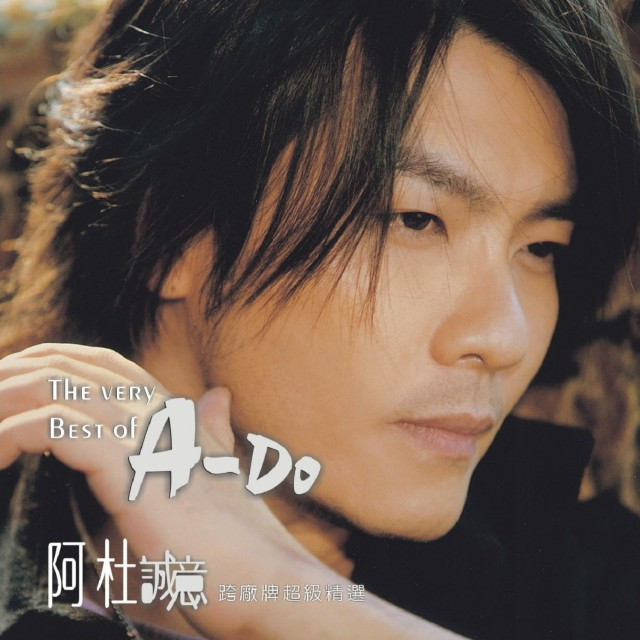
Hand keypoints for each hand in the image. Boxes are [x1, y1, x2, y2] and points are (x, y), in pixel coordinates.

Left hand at [0, 342, 469, 639]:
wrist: (263, 578)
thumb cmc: (228, 544)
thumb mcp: (211, 480)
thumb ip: (207, 434)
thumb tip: (217, 396)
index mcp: (171, 414)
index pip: (104, 362)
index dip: (54, 360)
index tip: (12, 386)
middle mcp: (158, 411)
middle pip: (72, 364)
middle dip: (17, 373)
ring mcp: (147, 434)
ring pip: (55, 385)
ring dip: (4, 398)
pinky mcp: (132, 465)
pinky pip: (54, 428)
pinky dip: (13, 433)